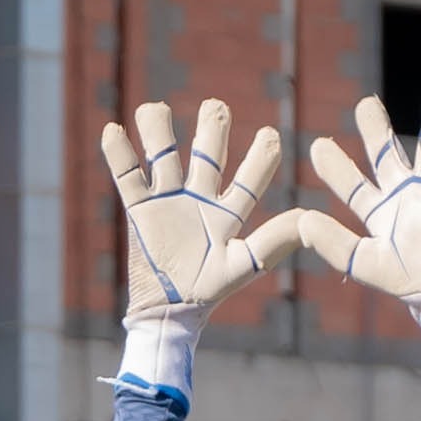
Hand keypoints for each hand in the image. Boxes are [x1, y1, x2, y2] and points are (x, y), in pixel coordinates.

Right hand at [100, 97, 290, 385]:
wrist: (165, 313)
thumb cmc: (206, 293)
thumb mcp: (242, 267)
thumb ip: (272, 242)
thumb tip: (308, 218)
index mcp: (228, 213)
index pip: (248, 178)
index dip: (260, 158)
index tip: (270, 136)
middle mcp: (199, 200)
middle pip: (207, 154)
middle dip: (212, 129)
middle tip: (216, 107)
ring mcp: (168, 202)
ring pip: (164, 157)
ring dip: (159, 131)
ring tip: (154, 109)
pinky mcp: (139, 211)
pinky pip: (128, 178)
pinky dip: (119, 154)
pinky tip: (113, 130)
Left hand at [264, 88, 420, 361]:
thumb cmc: (404, 282)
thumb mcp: (363, 264)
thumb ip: (334, 244)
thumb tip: (303, 220)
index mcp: (378, 212)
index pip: (352, 184)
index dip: (336, 167)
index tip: (317, 145)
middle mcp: (403, 195)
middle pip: (388, 152)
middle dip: (376, 128)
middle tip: (365, 103)